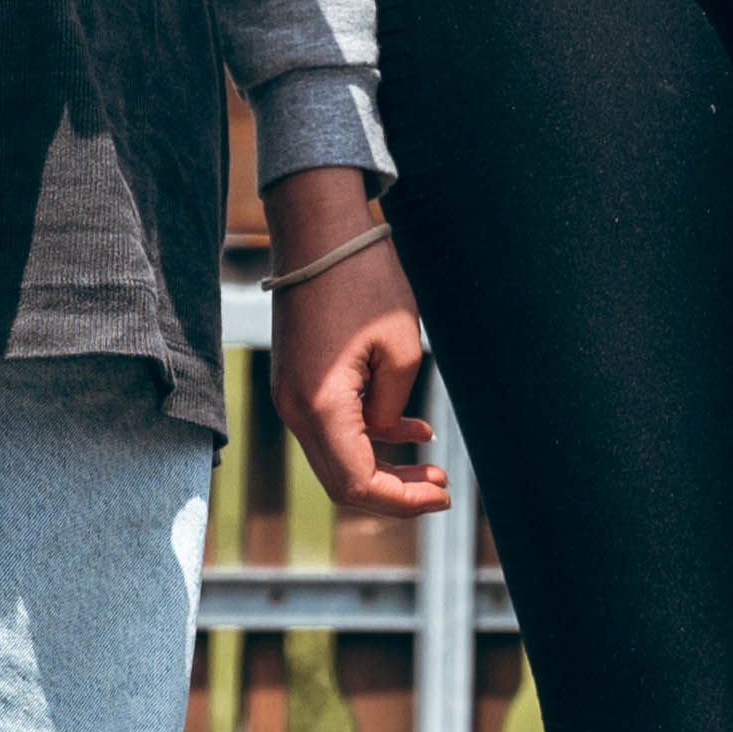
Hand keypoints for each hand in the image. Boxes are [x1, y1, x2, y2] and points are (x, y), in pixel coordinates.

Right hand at [263, 167, 450, 520]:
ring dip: (383, 467)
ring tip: (431, 468)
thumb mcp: (400, 348)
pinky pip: (332, 427)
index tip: (442, 496)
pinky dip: (369, 439)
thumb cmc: (363, 280)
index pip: (356, 484)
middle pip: (341, 482)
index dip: (402, 501)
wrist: (318, 230)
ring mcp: (290, 395)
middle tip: (440, 489)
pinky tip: (412, 433)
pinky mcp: (297, 380)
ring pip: (337, 458)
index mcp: (320, 406)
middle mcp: (294, 409)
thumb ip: (393, 406)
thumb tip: (387, 434)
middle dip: (394, 492)